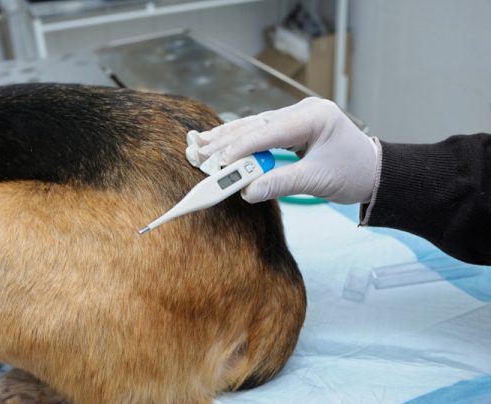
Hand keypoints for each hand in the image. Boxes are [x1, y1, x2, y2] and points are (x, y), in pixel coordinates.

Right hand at [188, 97, 378, 203]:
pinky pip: (261, 132)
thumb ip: (281, 183)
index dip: (243, 146)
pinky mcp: (292, 126)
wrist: (373, 172)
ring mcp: (297, 116)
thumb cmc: (352, 174)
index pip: (271, 130)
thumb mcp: (317, 181)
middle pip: (257, 124)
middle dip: (227, 140)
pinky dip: (241, 141)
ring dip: (228, 138)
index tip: (220, 160)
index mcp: (315, 117)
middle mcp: (304, 110)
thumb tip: (247, 191)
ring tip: (201, 145)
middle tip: (199, 150)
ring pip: (255, 125)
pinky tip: (220, 143)